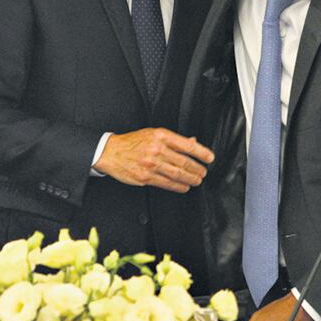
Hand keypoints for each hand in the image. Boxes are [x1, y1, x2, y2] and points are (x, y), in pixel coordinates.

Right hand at [94, 128, 213, 192]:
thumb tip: (192, 142)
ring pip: (177, 174)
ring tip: (197, 180)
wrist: (110, 151)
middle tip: (203, 172)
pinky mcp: (145, 177)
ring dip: (190, 179)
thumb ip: (173, 140)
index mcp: (160, 136)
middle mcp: (157, 149)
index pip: (187, 145)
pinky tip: (184, 186)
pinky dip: (178, 186)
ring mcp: (151, 164)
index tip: (209, 158)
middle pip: (184, 162)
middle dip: (197, 169)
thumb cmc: (132, 142)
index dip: (201, 153)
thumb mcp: (153, 134)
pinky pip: (166, 183)